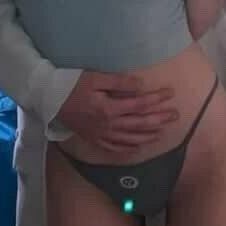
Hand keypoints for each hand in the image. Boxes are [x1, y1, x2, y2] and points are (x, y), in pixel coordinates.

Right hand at [56, 71, 179, 153]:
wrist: (49, 99)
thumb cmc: (72, 84)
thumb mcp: (95, 77)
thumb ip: (120, 82)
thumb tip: (142, 85)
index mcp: (109, 109)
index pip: (140, 104)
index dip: (157, 99)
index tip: (170, 93)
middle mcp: (108, 125)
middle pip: (140, 124)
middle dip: (160, 119)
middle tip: (175, 115)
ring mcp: (102, 135)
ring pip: (131, 138)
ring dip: (149, 134)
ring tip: (164, 130)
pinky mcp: (95, 139)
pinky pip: (116, 148)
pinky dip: (130, 148)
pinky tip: (140, 146)